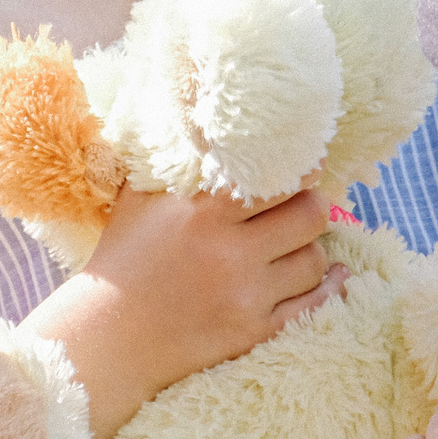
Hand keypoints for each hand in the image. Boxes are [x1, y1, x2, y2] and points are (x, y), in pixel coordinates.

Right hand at [28, 182, 348, 438]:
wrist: (107, 336)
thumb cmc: (123, 257)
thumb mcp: (141, 196)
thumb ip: (175, 154)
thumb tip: (196, 102)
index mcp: (202, 210)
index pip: (281, 176)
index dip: (301, 167)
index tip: (303, 164)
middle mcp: (229, 251)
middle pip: (311, 214)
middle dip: (310, 205)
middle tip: (300, 204)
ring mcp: (245, 295)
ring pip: (314, 259)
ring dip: (309, 248)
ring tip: (292, 243)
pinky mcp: (253, 331)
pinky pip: (315, 304)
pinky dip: (327, 286)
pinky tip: (330, 273)